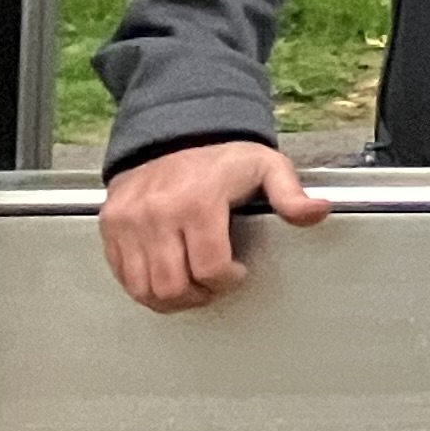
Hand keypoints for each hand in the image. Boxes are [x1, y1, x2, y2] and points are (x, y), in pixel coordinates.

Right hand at [98, 141, 330, 311]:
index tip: (237, 273)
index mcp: (198, 201)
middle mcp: (158, 213)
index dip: (227, 280)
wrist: (174, 132)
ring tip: (191, 286)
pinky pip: (122, 275)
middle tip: (213, 286)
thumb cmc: (223, 156)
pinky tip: (166, 276)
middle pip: (172, 285)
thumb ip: (291, 195)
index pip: (209, 267)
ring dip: (170, 298)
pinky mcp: (110, 226)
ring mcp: (129, 221)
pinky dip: (143, 286)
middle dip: (198, 295)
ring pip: (143, 288)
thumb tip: (319, 211)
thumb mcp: (267, 167)